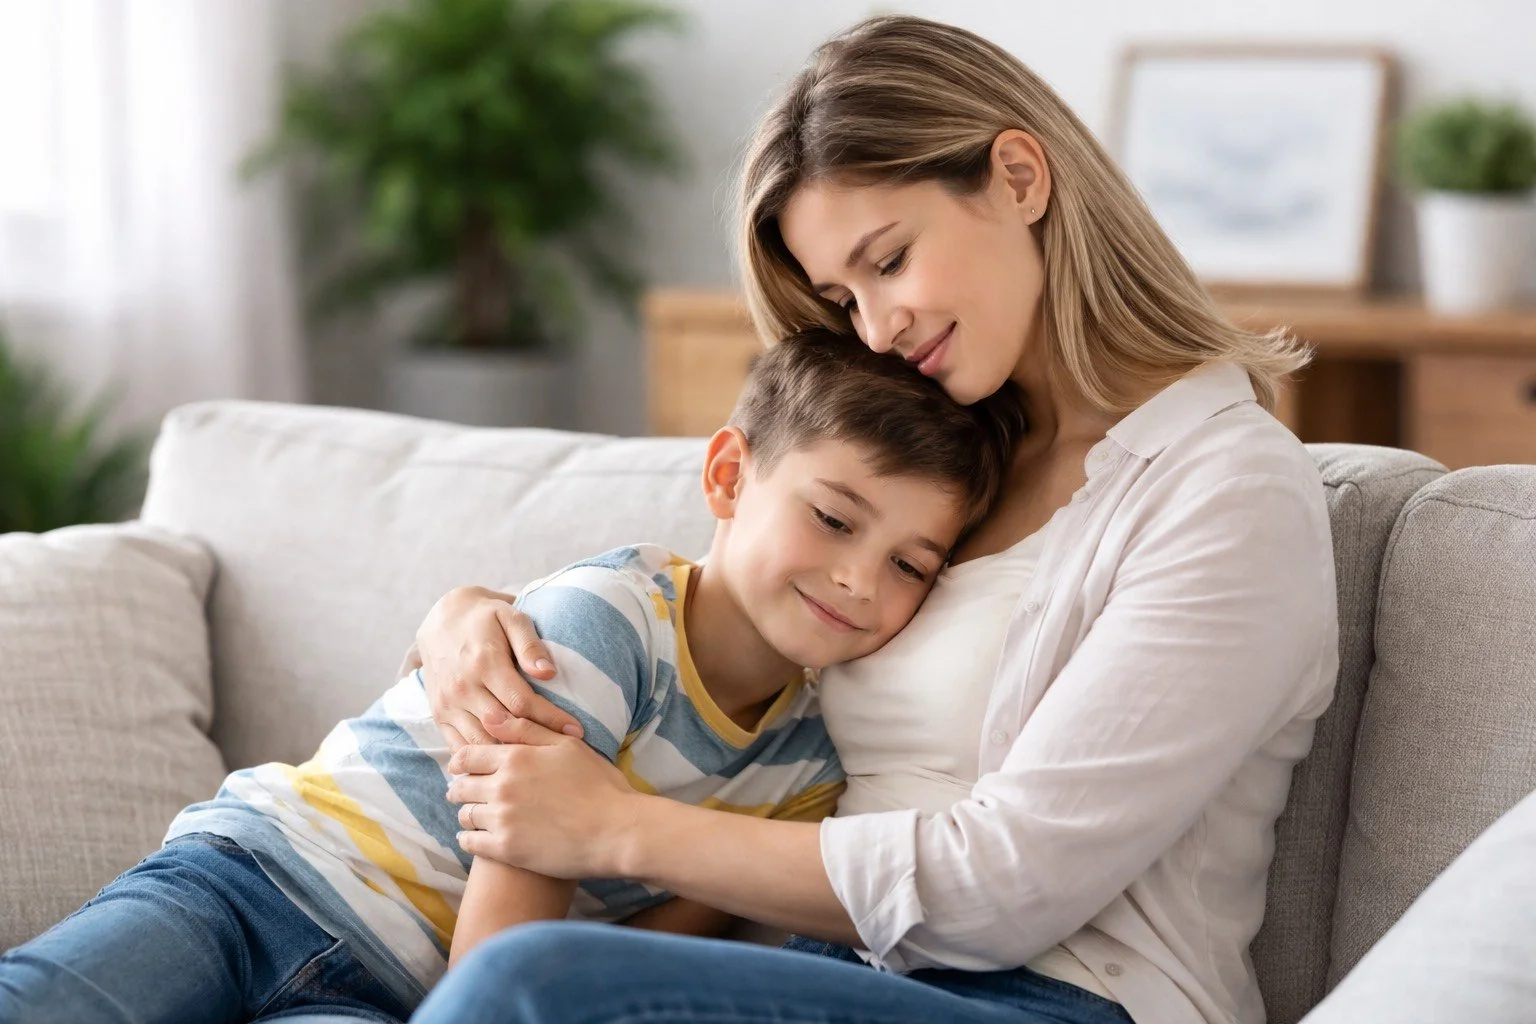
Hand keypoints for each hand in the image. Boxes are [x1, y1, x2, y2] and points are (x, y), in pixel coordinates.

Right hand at [415, 585, 580, 747]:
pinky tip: (505, 762)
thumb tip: (549, 673)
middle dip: (534, 742)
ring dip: (507, 755)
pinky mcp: (439, 715)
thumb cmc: (485, 618)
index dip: (550, 719)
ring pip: (479, 742)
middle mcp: (462, 687)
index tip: (576, 730)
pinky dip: (481, 758)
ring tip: (538, 761)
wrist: (441, 621)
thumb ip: (530, 644)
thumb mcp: (510, 617)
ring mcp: (447, 704)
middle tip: (563, 750)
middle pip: (501, 727)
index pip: (521, 702)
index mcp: (483, 663)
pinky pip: (458, 746)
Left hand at [446, 717, 640, 879]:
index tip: (461, 768)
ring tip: (475, 816)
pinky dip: (468, 839)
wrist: (616, 831)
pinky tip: (476, 838)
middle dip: (460, 789)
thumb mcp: (567, 746)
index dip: (460, 762)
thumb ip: (527, 729)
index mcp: (515, 758)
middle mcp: (502, 787)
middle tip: (465, 793)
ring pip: (465, 815)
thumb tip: (491, 717)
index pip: (467, 756)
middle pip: (460, 787)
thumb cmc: (599, 785)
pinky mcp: (507, 850)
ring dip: (467, 814)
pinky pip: (470, 843)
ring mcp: (503, 820)